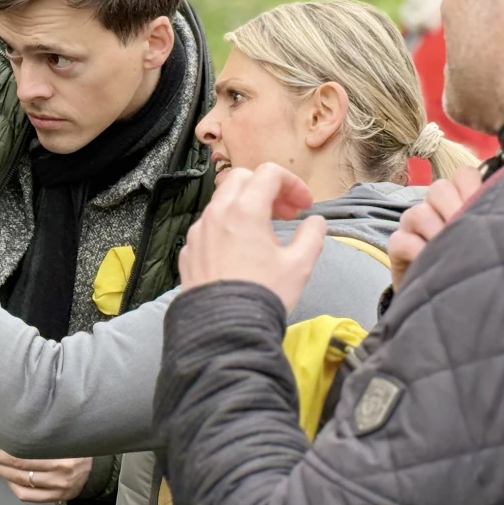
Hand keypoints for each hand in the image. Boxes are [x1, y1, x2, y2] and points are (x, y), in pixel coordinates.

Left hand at [0, 432, 92, 502]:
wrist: (96, 467)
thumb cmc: (75, 444)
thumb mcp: (64, 428)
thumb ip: (42, 425)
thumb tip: (8, 420)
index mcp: (63, 445)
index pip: (23, 443)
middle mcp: (61, 467)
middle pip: (16, 461)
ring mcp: (57, 485)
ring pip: (17, 478)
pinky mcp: (54, 497)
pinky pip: (26, 494)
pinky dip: (11, 485)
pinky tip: (4, 475)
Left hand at [179, 163, 326, 312]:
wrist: (224, 331)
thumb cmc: (263, 295)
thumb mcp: (299, 265)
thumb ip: (311, 236)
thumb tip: (315, 222)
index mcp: (244, 210)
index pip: (269, 173)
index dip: (292, 184)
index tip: (304, 206)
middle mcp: (216, 214)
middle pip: (241, 179)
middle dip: (267, 189)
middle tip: (285, 214)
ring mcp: (198, 232)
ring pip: (221, 202)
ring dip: (246, 207)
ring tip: (265, 235)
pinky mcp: (188, 252)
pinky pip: (208, 228)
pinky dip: (227, 228)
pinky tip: (240, 253)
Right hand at [388, 165, 481, 291]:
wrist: (450, 301)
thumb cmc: (477, 269)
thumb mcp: (492, 241)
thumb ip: (496, 219)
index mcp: (459, 201)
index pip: (463, 174)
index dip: (472, 186)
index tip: (483, 208)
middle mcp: (434, 208)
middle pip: (439, 189)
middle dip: (455, 209)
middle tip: (469, 233)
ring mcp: (413, 225)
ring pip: (418, 213)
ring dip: (437, 233)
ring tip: (452, 252)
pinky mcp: (397, 246)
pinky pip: (401, 239)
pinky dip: (418, 250)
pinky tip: (432, 262)